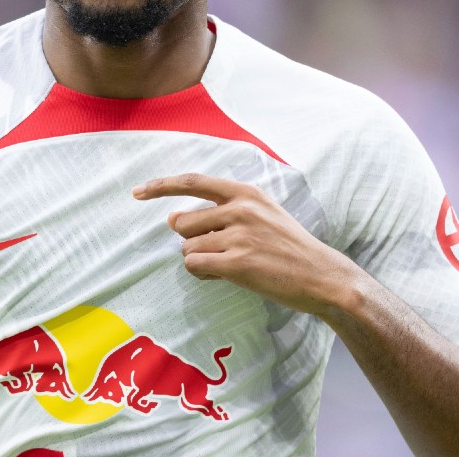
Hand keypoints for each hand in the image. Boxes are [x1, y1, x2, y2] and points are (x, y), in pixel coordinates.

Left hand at [133, 173, 362, 317]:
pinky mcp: (238, 263)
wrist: (321, 275)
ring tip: (230, 265)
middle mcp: (240, 209)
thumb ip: (219, 212)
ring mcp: (239, 235)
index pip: (192, 182)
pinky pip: (196, 266)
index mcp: (245, 193)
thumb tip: (172, 219)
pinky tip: (224, 275)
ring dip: (201, 260)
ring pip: (188, 248)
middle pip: (183, 223)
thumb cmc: (288, 247)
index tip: (137, 192)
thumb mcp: (261, 215)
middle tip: (219, 251)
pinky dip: (203, 274)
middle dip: (191, 240)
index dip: (161, 187)